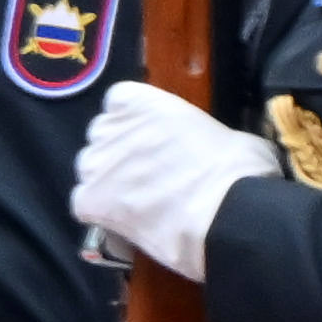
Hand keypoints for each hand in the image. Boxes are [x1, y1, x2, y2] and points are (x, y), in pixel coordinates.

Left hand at [76, 74, 268, 279]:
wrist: (224, 214)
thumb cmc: (237, 169)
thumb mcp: (227, 134)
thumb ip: (197, 134)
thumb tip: (204, 149)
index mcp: (142, 102)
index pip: (119, 101)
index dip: (133, 121)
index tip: (149, 137)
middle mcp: (110, 128)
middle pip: (102, 135)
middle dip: (120, 151)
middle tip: (148, 173)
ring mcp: (94, 165)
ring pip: (91, 169)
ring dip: (108, 181)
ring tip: (139, 201)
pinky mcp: (87, 201)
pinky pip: (84, 203)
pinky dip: (101, 212)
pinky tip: (126, 220)